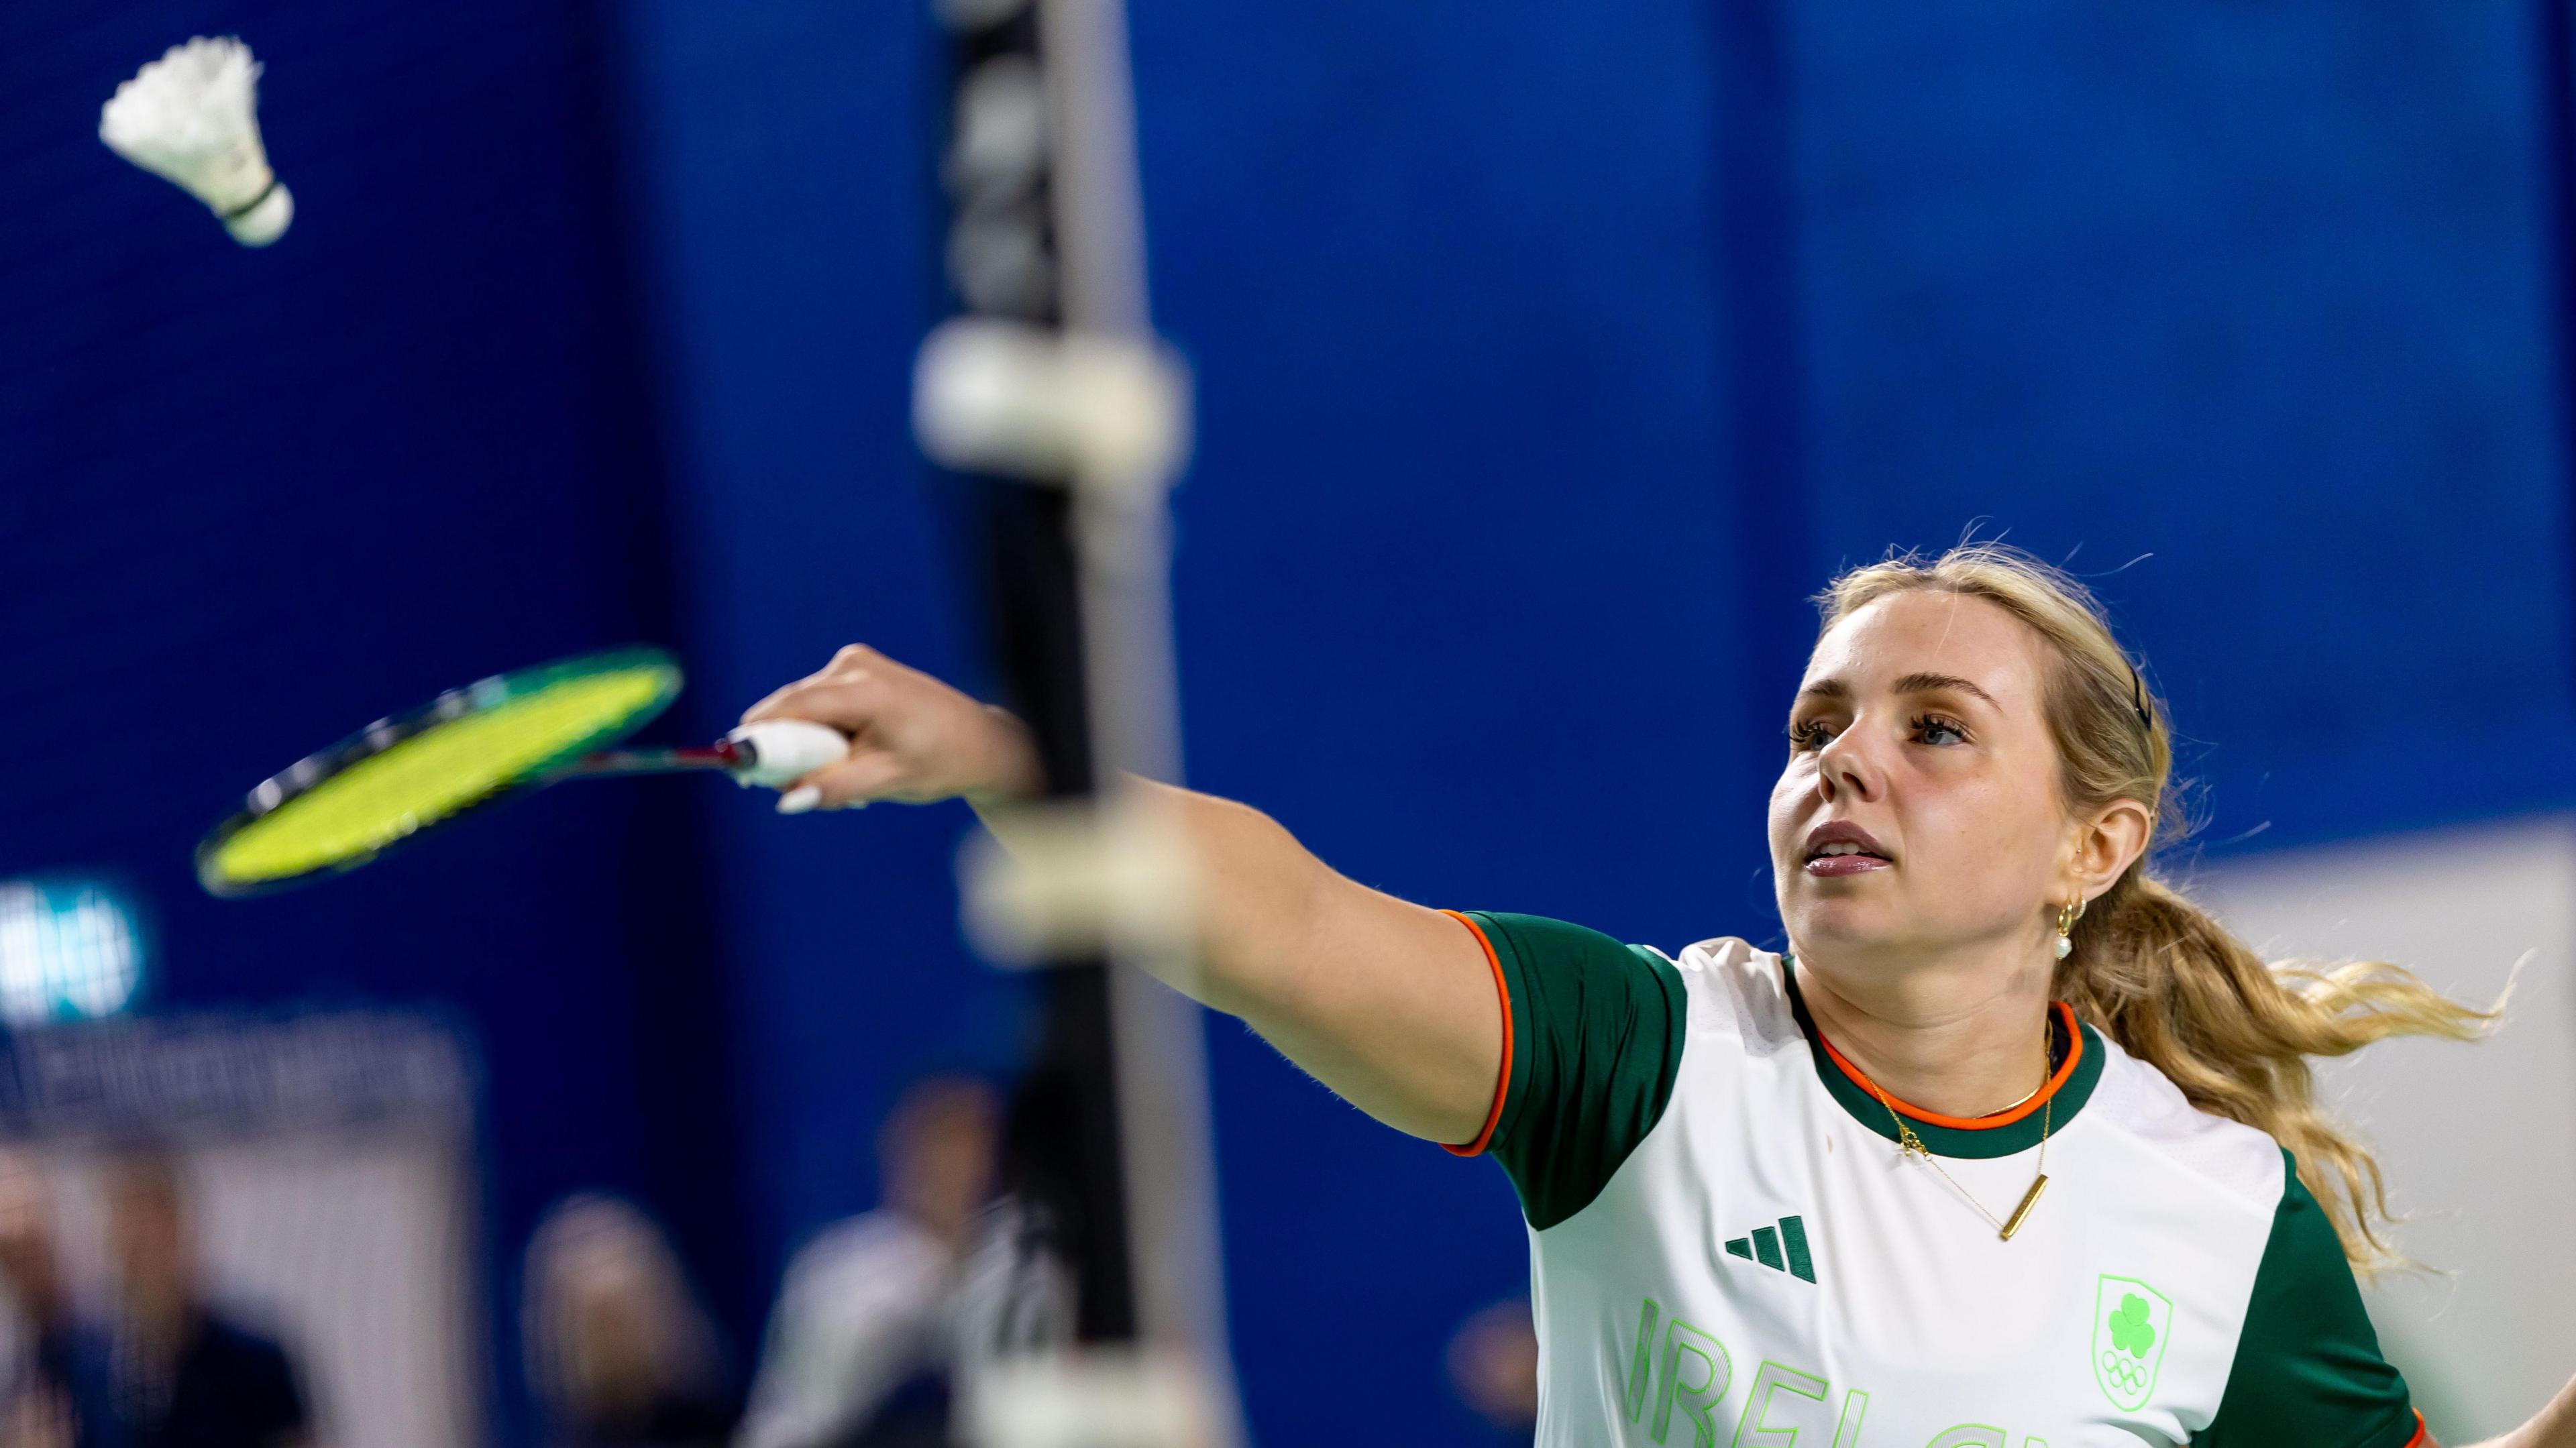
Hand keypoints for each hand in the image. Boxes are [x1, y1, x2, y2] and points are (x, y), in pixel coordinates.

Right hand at [741, 646, 1041, 810]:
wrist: (979, 741)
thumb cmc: (940, 761)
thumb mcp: (886, 781)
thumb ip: (834, 788)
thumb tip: (786, 801)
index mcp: (866, 690)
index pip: (794, 707)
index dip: (760, 736)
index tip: (738, 768)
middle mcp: (855, 665)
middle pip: (794, 706)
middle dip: (786, 747)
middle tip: (788, 787)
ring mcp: (856, 661)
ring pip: (804, 705)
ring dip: (807, 741)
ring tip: (840, 774)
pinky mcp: (856, 667)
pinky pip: (820, 700)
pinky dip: (822, 729)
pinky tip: (847, 754)